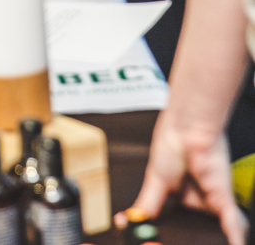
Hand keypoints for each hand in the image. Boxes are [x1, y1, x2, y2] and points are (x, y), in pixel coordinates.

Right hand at [115, 111, 245, 244]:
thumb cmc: (170, 143)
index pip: (176, 223)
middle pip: (195, 229)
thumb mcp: (153, 180)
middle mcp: (198, 200)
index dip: (172, 237)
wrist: (186, 127)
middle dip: (191, 242)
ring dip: (210, 241)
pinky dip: (233, 239)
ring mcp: (212, 201)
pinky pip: (231, 225)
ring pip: (214, 231)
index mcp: (180, 196)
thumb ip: (145, 205)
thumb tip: (127, 222)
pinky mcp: (223, 200)